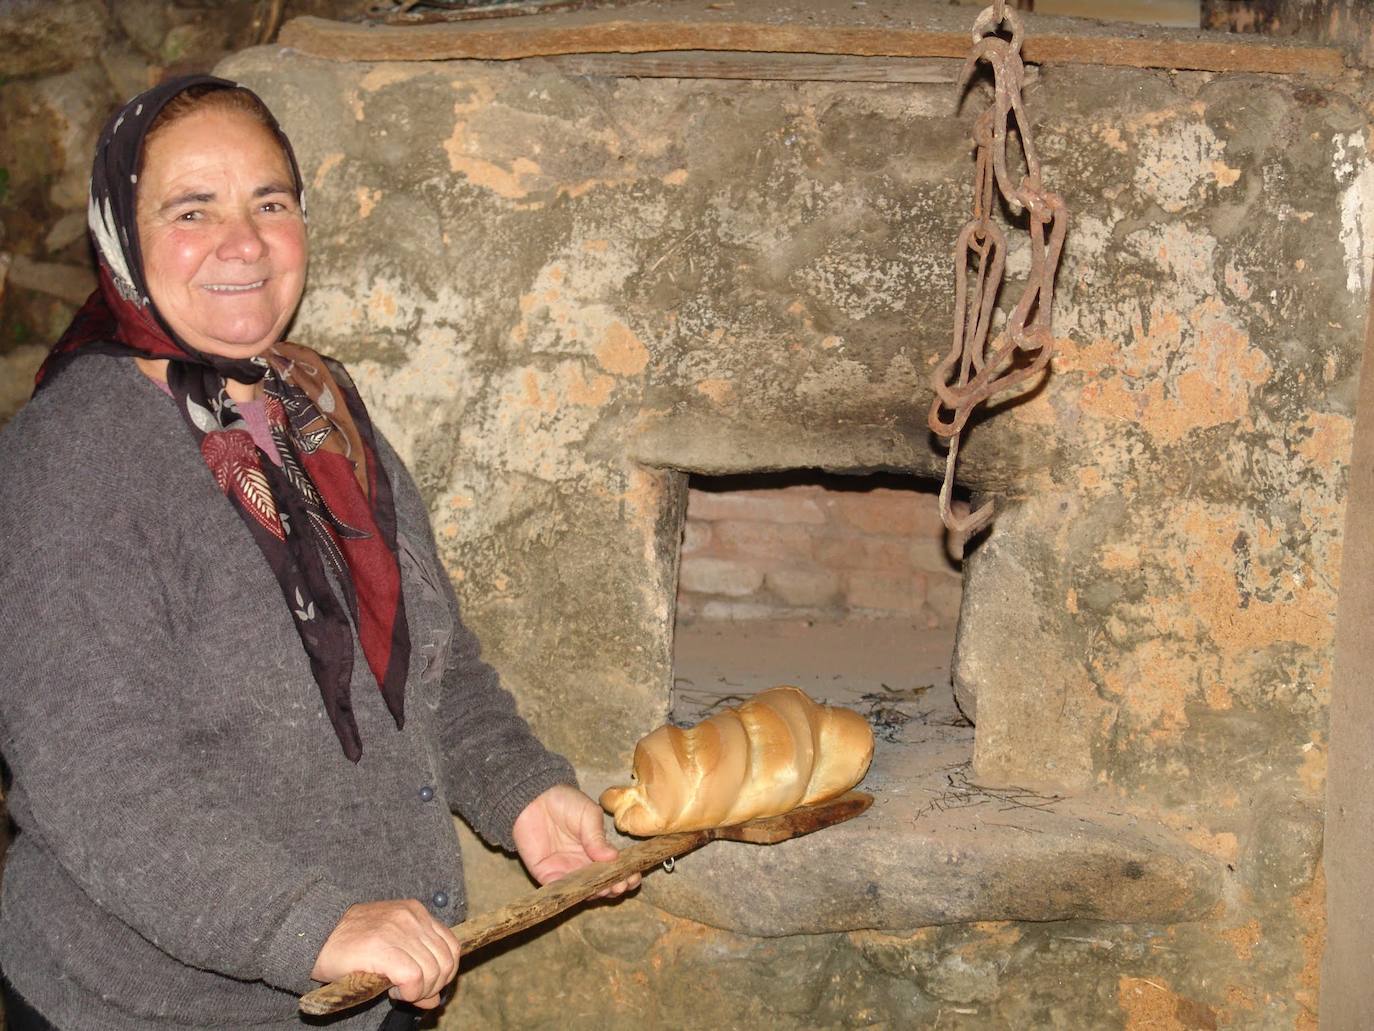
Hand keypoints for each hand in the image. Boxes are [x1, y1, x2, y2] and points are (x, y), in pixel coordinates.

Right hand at [311, 899, 460, 1008]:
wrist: (316, 935)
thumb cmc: (351, 945)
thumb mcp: (391, 949)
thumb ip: (418, 968)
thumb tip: (436, 999)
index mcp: (416, 912)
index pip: (451, 946)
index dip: (444, 973)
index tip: (425, 985)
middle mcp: (411, 917)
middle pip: (445, 961)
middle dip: (433, 986)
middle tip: (411, 992)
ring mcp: (398, 930)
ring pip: (432, 971)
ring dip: (420, 991)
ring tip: (399, 990)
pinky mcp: (382, 947)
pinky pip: (414, 978)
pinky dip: (409, 992)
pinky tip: (393, 991)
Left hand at [512, 784, 640, 897]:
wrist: (533, 799)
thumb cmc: (564, 802)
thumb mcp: (588, 815)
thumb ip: (597, 837)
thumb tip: (613, 857)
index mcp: (598, 850)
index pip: (616, 868)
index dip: (627, 875)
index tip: (633, 877)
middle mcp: (584, 865)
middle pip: (603, 884)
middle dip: (615, 887)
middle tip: (620, 885)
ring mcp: (566, 872)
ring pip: (585, 891)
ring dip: (596, 893)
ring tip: (606, 888)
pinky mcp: (547, 875)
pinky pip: (559, 891)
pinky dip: (570, 895)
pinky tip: (581, 892)